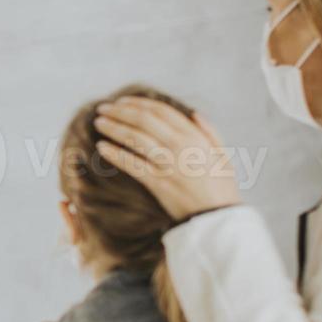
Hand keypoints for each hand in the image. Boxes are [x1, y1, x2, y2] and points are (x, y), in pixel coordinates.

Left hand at [92, 97, 241, 221]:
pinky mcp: (157, 183)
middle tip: (102, 109)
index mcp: (195, 137)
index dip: (138, 103)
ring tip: (99, 123)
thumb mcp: (223, 155)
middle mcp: (180, 146)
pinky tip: (101, 147)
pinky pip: (132, 164)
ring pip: (135, 138)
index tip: (122, 102)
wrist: (216, 218)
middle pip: (144, 120)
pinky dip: (115, 154)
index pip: (161, 111)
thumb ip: (210, 132)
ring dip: (114, 128)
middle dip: (120, 111)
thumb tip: (194, 113)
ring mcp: (168, 164)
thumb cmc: (220, 188)